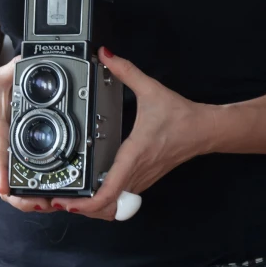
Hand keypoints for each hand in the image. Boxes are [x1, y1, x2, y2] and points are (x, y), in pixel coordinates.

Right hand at [0, 55, 55, 214]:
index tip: (6, 185)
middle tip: (46, 202)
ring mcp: (8, 162)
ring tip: (53, 203)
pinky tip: (51, 199)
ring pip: (16, 193)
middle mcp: (2, 152)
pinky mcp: (15, 166)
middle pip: (9, 186)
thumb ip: (13, 68)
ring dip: (31, 202)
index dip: (3, 169)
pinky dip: (33, 196)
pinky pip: (22, 188)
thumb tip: (27, 56)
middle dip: (26, 198)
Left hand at [50, 46, 216, 220]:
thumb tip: (107, 55)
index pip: (107, 194)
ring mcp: (142, 180)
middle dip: (82, 210)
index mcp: (133, 155)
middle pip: (106, 209)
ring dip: (93, 210)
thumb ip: (126, 70)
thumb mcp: (151, 89)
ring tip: (72, 198)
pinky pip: (122, 200)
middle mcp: (136, 173)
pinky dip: (106, 201)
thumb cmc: (181, 116)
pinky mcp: (145, 179)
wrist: (205, 129)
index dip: (85, 205)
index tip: (67, 202)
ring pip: (115, 208)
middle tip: (60, 200)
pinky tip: (95, 189)